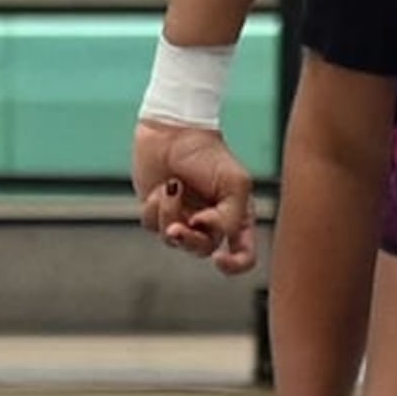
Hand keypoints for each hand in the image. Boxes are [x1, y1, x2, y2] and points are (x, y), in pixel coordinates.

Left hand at [134, 118, 257, 274]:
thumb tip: (204, 233)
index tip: (221, 260)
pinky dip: (156, 207)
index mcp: (236, 216)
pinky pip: (152, 226)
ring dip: (170, 214)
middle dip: (189, 239)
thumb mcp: (234, 184)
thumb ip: (230, 217)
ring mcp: (182, 218)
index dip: (235, 265)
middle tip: (183, 225)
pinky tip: (162, 187)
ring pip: (173, 240)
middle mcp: (209, 222)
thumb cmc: (209, 153)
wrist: (174, 130)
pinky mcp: (157, 211)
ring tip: (173, 187)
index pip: (243, 255)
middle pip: (202, 250)